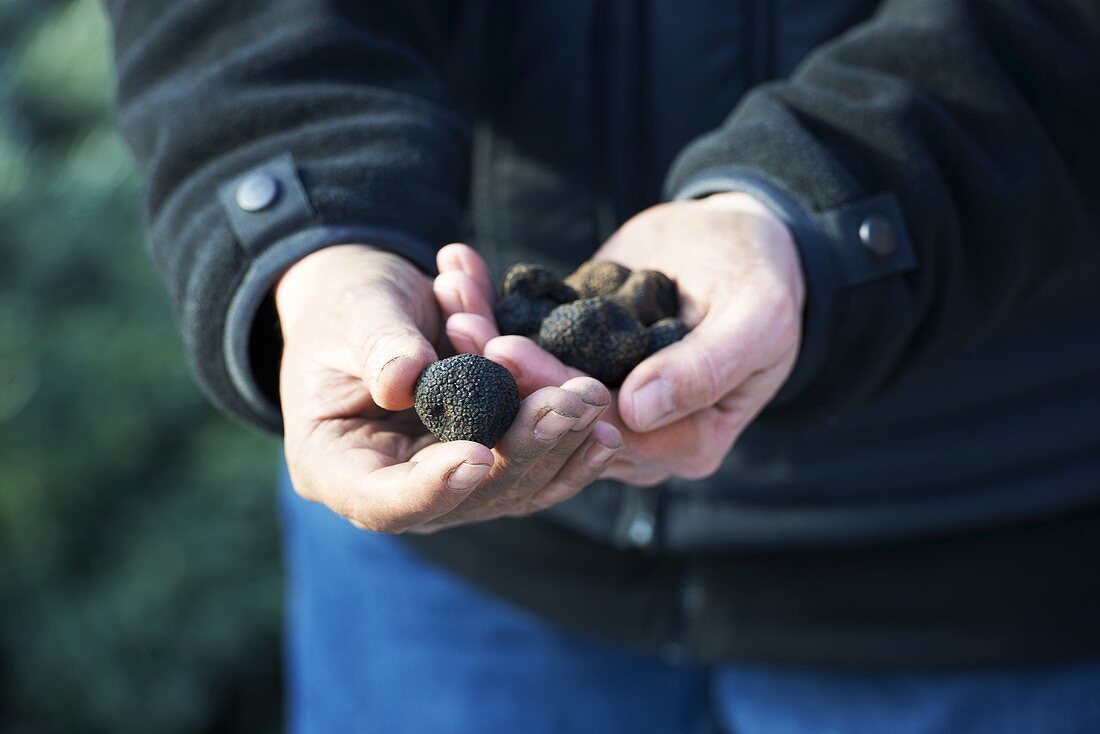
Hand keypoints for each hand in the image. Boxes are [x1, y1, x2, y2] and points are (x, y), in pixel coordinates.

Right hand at [276, 244, 621, 532]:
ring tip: (592, 398)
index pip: (382, 502)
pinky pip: (535, 473)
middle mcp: (395, 489)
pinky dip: (571, 451)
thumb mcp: (354, 312)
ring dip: (559, 445)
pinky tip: (608, 431)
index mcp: (337, 466)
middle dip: (522, 449)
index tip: (477, 453)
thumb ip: (379, 344)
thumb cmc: (348, 305)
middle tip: (568, 404)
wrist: (374, 302)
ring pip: (512, 488)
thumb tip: (404, 380)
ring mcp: (446, 482)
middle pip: (464, 498)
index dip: (432, 487)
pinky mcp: (487, 463)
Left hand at [435, 192, 802, 484]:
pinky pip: (527, 342)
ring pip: (530, 381)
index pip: (607, 429)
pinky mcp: (570, 361)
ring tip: (451, 291)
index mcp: (685, 442)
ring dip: (485, 337)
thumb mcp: (755, 317)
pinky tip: (459, 275)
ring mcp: (597, 399)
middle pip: (556, 413)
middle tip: (460, 323)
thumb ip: (706, 367)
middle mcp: (635, 435)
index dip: (553, 394)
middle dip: (502, 368)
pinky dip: (492, 310)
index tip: (506, 352)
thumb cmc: (765, 278)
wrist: (741, 239)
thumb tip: (637, 409)